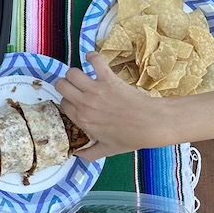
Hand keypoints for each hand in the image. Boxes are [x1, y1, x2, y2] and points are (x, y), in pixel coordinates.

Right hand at [55, 52, 172, 160]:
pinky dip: (92, 57)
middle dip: (66, 86)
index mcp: (82, 119)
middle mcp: (84, 103)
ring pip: (71, 73)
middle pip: (62, 86)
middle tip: (75, 88)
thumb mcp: (107, 150)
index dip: (68, 102)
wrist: (151, 124)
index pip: (63, 104)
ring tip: (82, 76)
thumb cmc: (130, 138)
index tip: (74, 102)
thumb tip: (77, 155)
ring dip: (75, 73)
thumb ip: (89, 154)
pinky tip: (91, 59)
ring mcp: (95, 89)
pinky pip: (95, 61)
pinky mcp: (109, 78)